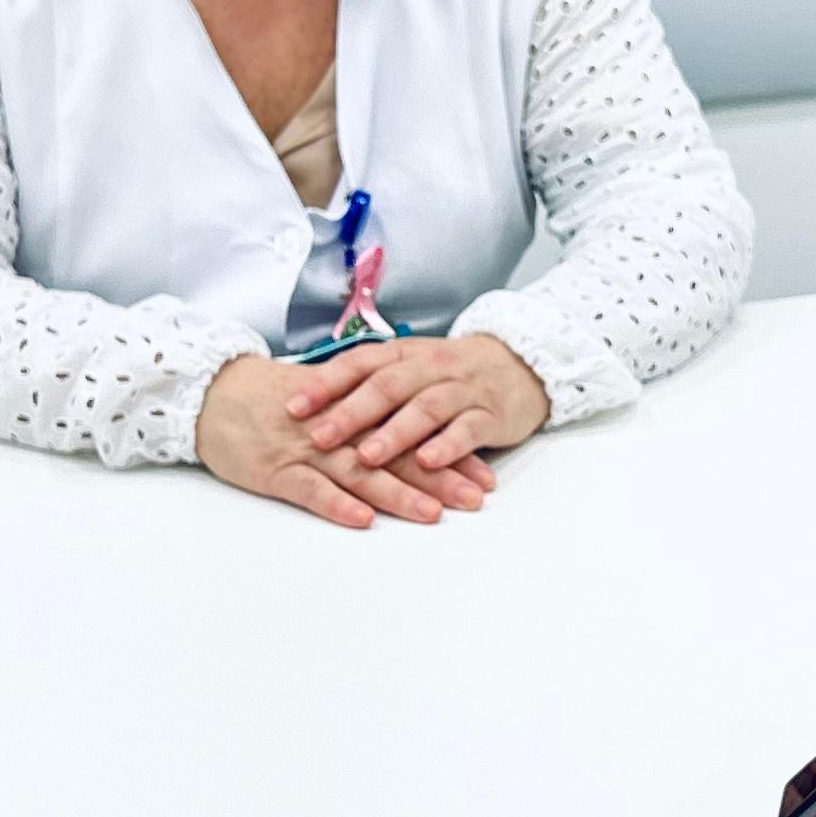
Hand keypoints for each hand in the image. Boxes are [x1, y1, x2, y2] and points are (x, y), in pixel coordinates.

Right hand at [194, 353, 486, 528]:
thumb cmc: (270, 398)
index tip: (483, 473)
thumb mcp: (325, 398)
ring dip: (397, 494)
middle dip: (439, 476)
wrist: (213, 392)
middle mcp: (336, 430)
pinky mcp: (275, 471)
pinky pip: (310, 490)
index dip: (449, 452)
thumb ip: (367, 412)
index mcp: (353, 410)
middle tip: (476, 497)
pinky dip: (336, 505)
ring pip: (360, 474)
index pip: (411, 431)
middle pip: (396, 453)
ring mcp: (306, 451)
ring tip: (433, 512)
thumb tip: (410, 429)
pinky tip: (362, 520)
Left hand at [286, 333, 548, 478]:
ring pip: (426, 407)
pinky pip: (469, 428)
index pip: (360, 363)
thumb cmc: (452, 373)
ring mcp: (462, 390)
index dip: (326, 384)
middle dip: (351, 412)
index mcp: (405, 354)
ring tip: (367, 456)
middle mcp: (431, 367)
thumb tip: (311, 399)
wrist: (522, 365)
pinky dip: (448, 446)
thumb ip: (370, 381)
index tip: (293, 406)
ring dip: (395, 433)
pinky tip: (429, 462)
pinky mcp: (491, 415)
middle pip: (388, 386)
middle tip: (320, 436)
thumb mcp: (411, 367)